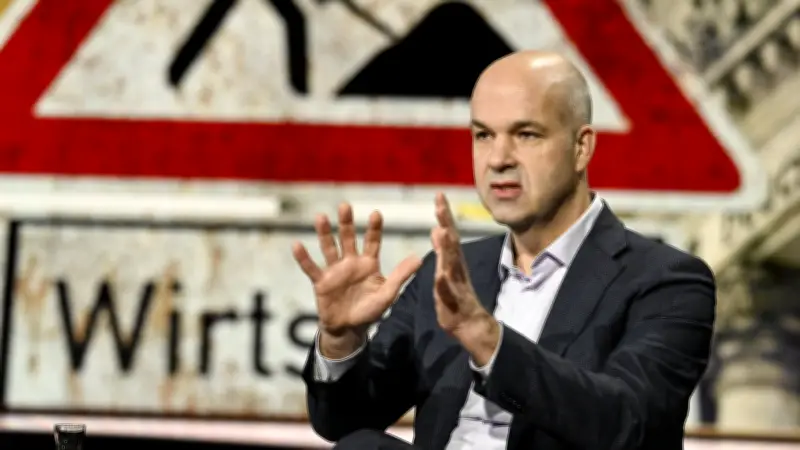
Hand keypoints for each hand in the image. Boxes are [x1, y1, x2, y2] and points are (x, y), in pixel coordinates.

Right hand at [293, 203, 421, 355]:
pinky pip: (311, 268)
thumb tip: (420, 258)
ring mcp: (335, 270)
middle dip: (347, 223)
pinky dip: (303, 258)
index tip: (376, 213)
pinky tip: (297, 245)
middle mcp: (351, 262)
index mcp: (369, 263)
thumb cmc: (370, 310)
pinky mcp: (321, 282)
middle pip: (348, 238)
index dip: (374, 228)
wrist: (349, 329)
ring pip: (329, 248)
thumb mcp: (388, 293)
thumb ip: (401, 275)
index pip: (372, 241)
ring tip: (320, 217)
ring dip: (324, 233)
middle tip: (345, 206)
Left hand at [430, 193, 492, 337]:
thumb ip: (442, 250)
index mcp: (453, 260)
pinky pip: (447, 292)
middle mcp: (456, 268)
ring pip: (451, 263)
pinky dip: (443, 284)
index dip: (444, 215)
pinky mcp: (452, 301)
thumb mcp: (446, 269)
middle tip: (440, 204)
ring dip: (447, 248)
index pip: (449, 233)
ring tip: (442, 231)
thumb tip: (438, 228)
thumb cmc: (455, 296)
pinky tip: (439, 275)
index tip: (439, 195)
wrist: (469, 324)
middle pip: (451, 242)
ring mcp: (456, 284)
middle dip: (446, 222)